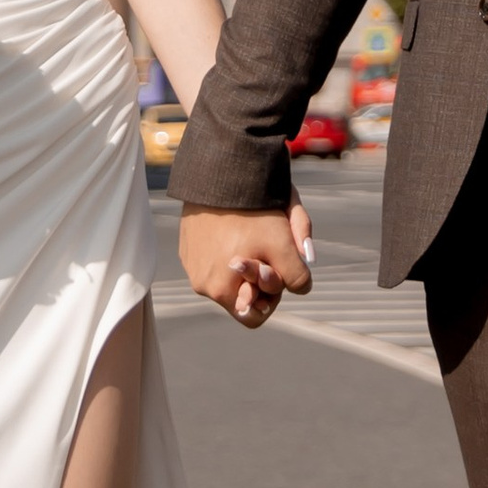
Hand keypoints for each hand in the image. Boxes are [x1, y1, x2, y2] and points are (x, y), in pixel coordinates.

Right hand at [178, 197, 314, 328]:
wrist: (221, 171)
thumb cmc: (256, 210)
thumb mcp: (286, 243)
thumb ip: (297, 275)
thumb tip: (301, 287)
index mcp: (224, 291)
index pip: (255, 316)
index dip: (272, 296)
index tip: (277, 270)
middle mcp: (203, 285)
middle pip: (241, 296)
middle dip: (258, 280)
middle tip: (267, 252)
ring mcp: (192, 267)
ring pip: (227, 279)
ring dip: (242, 266)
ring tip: (249, 236)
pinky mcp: (186, 249)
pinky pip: (210, 261)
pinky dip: (224, 252)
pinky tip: (233, 228)